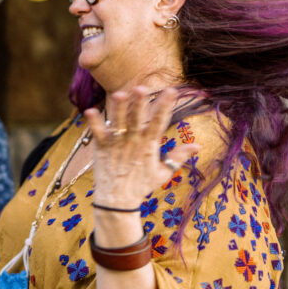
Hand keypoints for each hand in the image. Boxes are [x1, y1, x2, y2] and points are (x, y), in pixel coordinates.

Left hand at [84, 86, 199, 208]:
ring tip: (118, 94)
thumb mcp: (163, 172)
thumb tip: (198, 146)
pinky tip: (89, 110)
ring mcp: (116, 143)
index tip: (171, 91)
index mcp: (149, 145)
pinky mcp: (101, 147)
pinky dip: (94, 122)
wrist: (117, 200)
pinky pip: (97, 132)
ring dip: (118, 108)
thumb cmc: (141, 185)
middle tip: (142, 88)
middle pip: (137, 119)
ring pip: (117, 121)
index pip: (160, 122)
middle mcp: (133, 141)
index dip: (165, 106)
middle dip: (139, 103)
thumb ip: (179, 156)